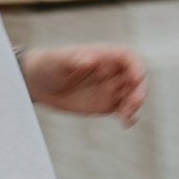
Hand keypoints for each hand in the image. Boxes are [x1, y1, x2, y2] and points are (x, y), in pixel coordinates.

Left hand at [22, 43, 147, 123]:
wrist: (39, 83)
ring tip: (124, 116)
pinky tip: (125, 122)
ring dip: (134, 105)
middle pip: (136, 78)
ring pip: (132, 95)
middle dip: (139, 91)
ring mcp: (110, 88)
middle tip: (131, 104)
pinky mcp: (106, 104)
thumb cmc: (49, 65)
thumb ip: (75, 58)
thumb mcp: (58, 60)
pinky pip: (123, 110)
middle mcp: (111, 71)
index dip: (136, 67)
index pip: (128, 57)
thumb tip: (91, 58)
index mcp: (103, 56)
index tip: (135, 79)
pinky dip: (129, 116)